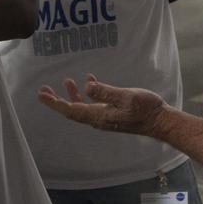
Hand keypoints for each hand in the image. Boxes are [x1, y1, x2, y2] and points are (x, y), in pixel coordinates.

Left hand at [38, 74, 167, 136]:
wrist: (160, 121)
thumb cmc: (146, 109)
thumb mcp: (126, 97)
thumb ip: (106, 92)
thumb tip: (87, 87)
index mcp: (99, 116)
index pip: (71, 110)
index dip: (55, 103)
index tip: (42, 95)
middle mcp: (98, 119)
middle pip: (72, 111)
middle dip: (57, 100)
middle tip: (43, 90)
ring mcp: (105, 117)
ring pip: (82, 107)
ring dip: (71, 96)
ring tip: (65, 81)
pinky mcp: (111, 114)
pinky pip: (93, 105)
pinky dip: (87, 94)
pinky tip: (88, 81)